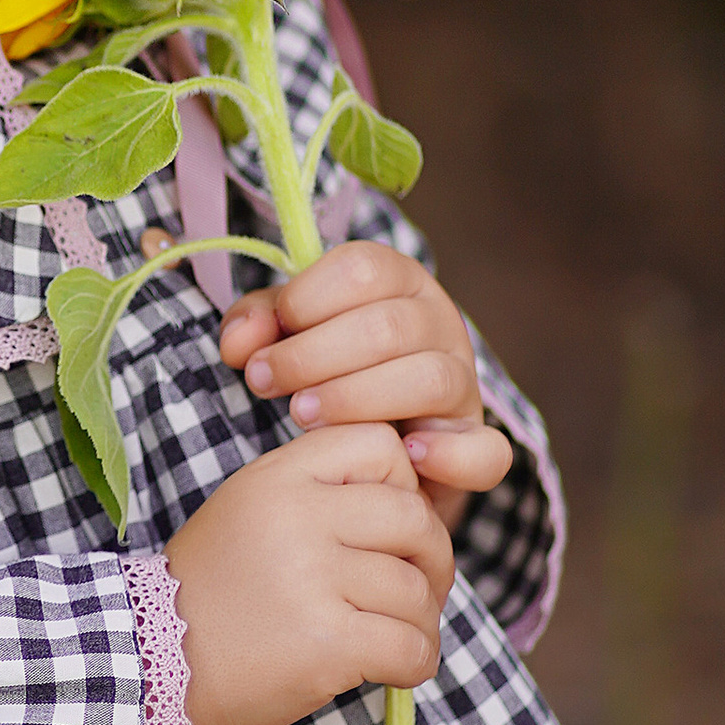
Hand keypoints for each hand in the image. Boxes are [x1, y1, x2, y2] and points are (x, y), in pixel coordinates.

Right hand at [163, 423, 451, 724]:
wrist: (146, 668)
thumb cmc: (207, 598)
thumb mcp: (247, 515)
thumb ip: (315, 496)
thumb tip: (412, 506)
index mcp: (277, 478)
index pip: (382, 446)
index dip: (403, 487)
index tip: (387, 532)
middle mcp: (296, 518)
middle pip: (414, 520)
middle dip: (433, 561)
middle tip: (419, 593)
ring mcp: (312, 580)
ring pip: (416, 591)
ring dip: (421, 623)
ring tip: (397, 640)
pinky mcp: (327, 642)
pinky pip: (411, 646)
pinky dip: (417, 664)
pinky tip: (395, 672)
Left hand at [217, 240, 513, 532]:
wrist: (369, 445)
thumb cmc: (327, 370)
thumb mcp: (289, 335)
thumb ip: (260, 324)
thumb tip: (239, 343)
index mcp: (399, 282)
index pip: (365, 268)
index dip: (306, 301)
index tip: (260, 342)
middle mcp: (440, 325)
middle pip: (390, 326)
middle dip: (314, 355)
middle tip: (263, 384)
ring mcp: (464, 385)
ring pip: (431, 379)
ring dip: (358, 398)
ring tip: (302, 418)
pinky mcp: (474, 445)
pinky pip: (485, 450)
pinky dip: (449, 455)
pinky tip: (406, 456)